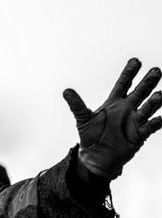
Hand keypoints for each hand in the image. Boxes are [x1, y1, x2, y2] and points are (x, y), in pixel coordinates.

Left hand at [63, 58, 161, 179]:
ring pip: (147, 108)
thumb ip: (77, 104)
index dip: (129, 73)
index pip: (123, 84)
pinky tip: (159, 117)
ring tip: (159, 94)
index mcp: (114, 103)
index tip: (136, 60)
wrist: (96, 156)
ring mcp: (134, 122)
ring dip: (154, 102)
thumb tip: (66, 91)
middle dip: (148, 82)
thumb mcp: (82, 118)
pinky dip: (155, 123)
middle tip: (156, 70)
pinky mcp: (139, 135)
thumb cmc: (90, 135)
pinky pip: (149, 128)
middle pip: (139, 92)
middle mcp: (127, 109)